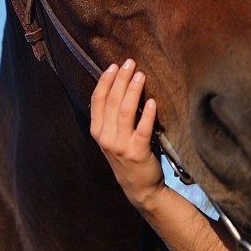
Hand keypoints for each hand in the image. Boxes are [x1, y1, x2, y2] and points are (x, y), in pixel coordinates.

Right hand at [90, 59, 164, 209]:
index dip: (105, 81)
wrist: (139, 187)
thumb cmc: (126, 156)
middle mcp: (106, 138)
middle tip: (130, 63)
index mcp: (97, 131)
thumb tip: (119, 85)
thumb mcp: (111, 137)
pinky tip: (153, 101)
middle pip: (112, 102)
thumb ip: (111, 116)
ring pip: (125, 112)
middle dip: (120, 80)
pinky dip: (148, 114)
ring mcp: (120, 146)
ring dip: (133, 91)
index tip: (114, 66)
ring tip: (140, 75)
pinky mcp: (138, 153)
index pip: (97, 100)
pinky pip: (142, 130)